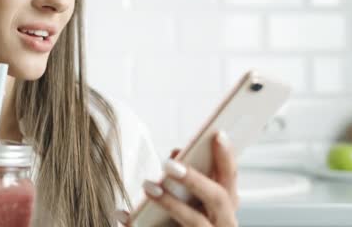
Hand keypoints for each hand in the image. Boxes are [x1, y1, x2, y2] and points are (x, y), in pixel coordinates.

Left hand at [117, 131, 238, 226]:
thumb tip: (176, 154)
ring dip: (170, 202)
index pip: (230, 179)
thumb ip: (190, 177)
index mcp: (227, 206)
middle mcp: (224, 222)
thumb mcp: (195, 200)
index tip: (218, 134)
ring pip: (194, 221)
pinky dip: (138, 224)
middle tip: (169, 163)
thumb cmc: (189, 219)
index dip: (227, 158)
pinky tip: (121, 214)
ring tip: (147, 186)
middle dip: (195, 179)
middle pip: (218, 199)